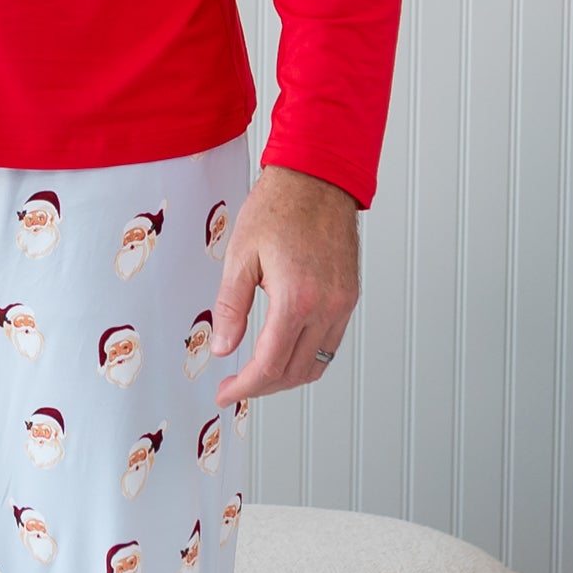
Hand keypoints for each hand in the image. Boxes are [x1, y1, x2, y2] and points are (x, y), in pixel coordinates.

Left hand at [208, 165, 359, 405]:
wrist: (317, 179)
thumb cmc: (278, 208)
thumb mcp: (240, 256)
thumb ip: (231, 307)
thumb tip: (223, 348)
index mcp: (296, 298)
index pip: (270, 364)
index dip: (245, 387)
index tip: (226, 393)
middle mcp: (326, 306)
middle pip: (294, 372)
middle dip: (262, 387)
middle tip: (235, 386)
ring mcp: (343, 303)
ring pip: (316, 364)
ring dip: (286, 377)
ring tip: (257, 374)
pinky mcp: (349, 297)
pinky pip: (330, 344)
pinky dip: (306, 358)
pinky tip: (284, 351)